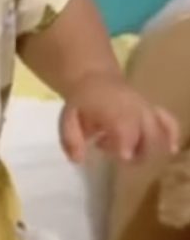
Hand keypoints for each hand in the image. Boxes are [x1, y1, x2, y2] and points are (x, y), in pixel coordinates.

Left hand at [60, 71, 179, 163]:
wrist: (95, 80)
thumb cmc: (81, 103)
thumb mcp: (68, 118)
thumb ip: (70, 139)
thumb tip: (78, 160)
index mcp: (113, 108)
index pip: (126, 127)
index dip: (127, 143)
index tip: (124, 156)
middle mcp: (134, 108)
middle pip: (147, 134)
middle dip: (137, 151)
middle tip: (117, 155)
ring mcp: (146, 108)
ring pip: (159, 131)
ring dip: (149, 148)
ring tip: (130, 153)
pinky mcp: (154, 110)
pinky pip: (169, 121)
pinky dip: (172, 134)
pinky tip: (172, 149)